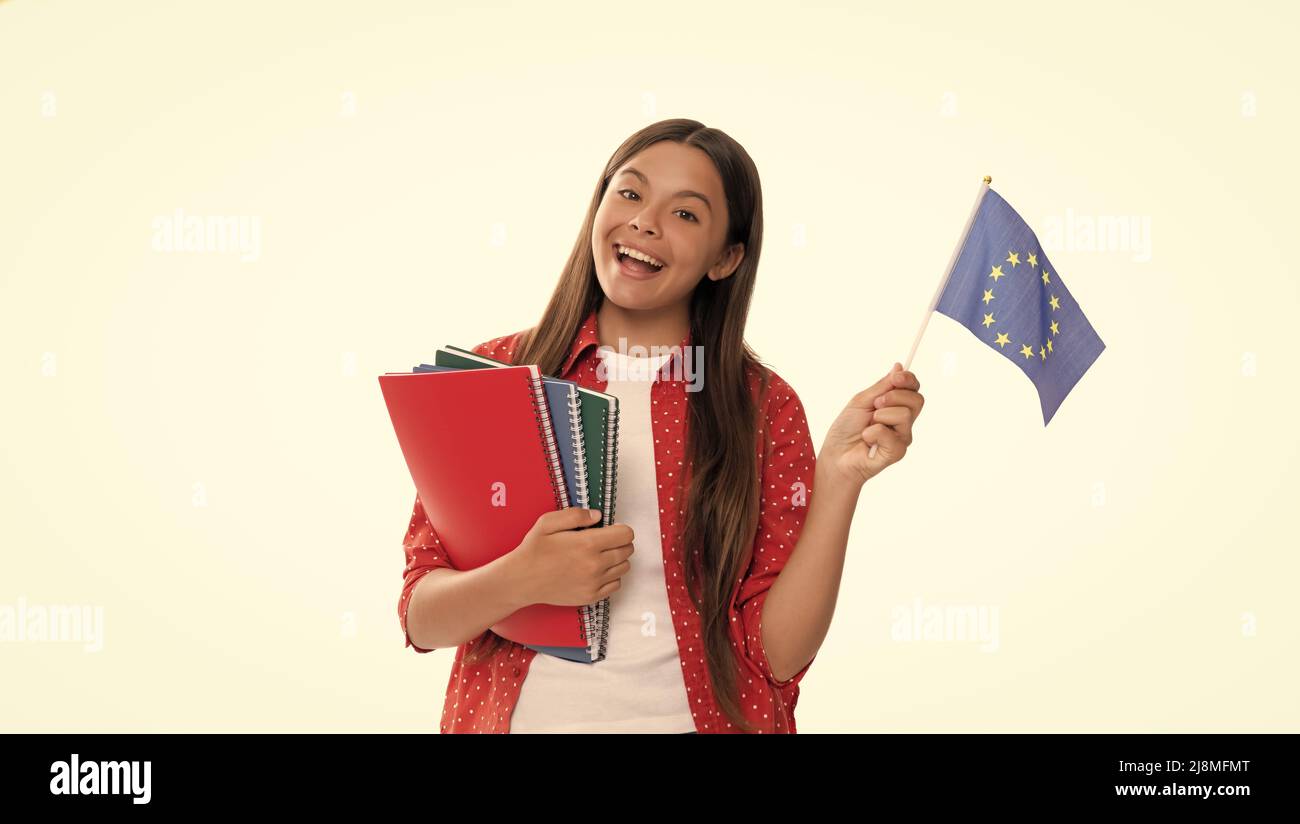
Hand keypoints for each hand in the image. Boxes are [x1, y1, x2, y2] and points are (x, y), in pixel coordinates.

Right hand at [507, 508, 634, 606]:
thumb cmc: (534, 550)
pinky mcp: (591, 597)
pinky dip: (611, 576)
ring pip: (624, 568)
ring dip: (617, 559)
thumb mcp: (547, 522)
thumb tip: (598, 516)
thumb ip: (576, 515)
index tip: (610, 529)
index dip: (620, 529)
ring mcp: (594, 583)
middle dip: (620, 543)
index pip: (626, 535)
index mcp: (587, 544)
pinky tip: (597, 571)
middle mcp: (595, 565)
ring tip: (600, 556)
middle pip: (628, 550)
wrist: (522, 580)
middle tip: (604, 541)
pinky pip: (616, 585)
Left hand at [821, 363, 923, 485]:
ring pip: (905, 415)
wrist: (835, 454)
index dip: (909, 380)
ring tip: (868, 424)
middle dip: (894, 396)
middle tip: (875, 404)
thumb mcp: (862, 400)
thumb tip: (899, 366)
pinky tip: (867, 439)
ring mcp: (902, 437)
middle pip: (917, 400)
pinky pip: (892, 435)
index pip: (914, 390)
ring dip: (880, 415)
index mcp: (896, 406)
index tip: (896, 377)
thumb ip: (882, 386)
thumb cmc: (846, 428)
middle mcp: (903, 422)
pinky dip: (873, 433)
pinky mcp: (896, 452)